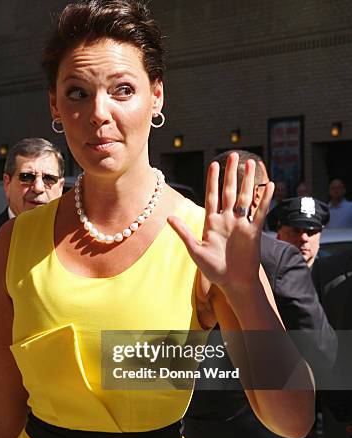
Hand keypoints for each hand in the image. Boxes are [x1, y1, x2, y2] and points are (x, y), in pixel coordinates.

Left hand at [168, 152, 273, 299]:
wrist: (233, 282)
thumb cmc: (213, 269)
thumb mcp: (195, 250)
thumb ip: (184, 232)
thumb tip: (168, 217)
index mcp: (212, 222)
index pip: (212, 196)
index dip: (213, 180)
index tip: (215, 164)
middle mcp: (227, 220)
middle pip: (229, 191)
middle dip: (231, 174)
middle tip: (234, 155)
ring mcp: (241, 224)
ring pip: (245, 197)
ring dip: (247, 181)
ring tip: (251, 163)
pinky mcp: (254, 232)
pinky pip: (260, 212)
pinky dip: (264, 199)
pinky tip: (268, 185)